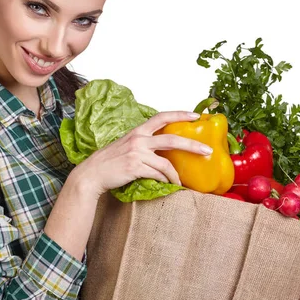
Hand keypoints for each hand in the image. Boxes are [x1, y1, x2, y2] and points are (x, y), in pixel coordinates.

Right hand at [72, 111, 212, 197]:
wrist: (92, 174)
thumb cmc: (108, 162)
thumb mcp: (125, 145)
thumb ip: (142, 144)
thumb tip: (160, 149)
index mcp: (137, 131)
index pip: (161, 117)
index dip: (179, 114)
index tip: (195, 116)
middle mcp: (138, 139)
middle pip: (171, 139)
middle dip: (192, 145)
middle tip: (207, 150)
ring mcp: (137, 153)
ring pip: (166, 163)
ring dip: (177, 174)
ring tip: (183, 181)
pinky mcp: (135, 167)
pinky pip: (158, 174)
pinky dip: (166, 180)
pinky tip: (169, 185)